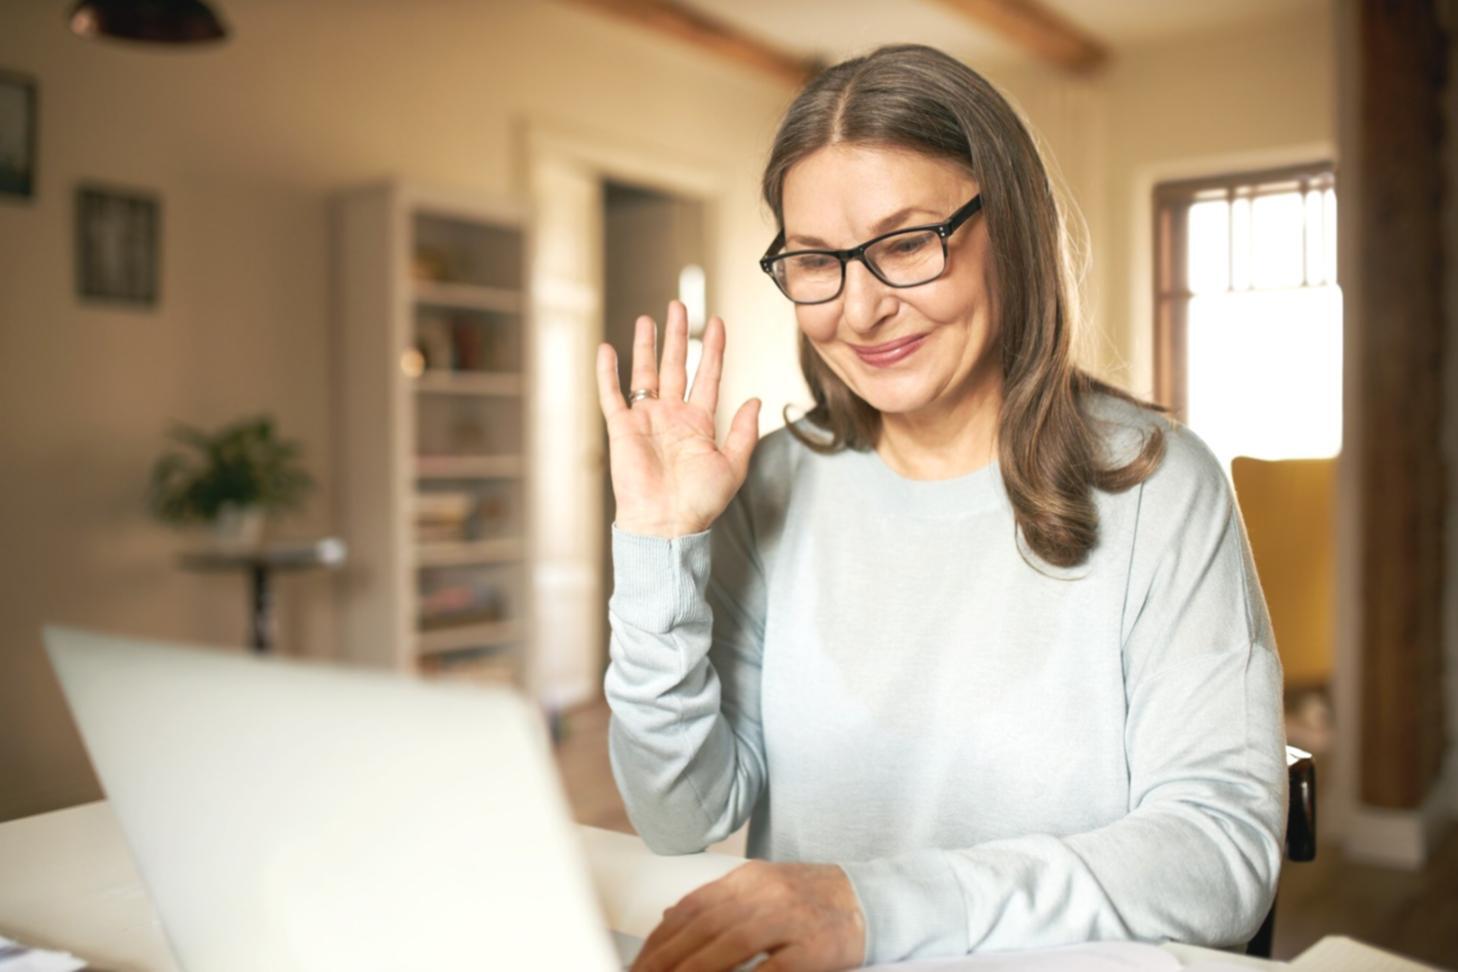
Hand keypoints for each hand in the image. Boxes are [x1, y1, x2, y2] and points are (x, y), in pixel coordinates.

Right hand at [597, 300, 760, 538]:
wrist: (666, 524)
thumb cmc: (700, 502)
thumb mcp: (733, 465)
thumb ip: (744, 431)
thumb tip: (756, 399)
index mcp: (700, 423)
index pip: (708, 376)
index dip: (714, 349)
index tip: (718, 323)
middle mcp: (673, 416)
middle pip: (676, 365)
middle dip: (678, 335)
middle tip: (679, 305)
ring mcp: (647, 420)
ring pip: (646, 373)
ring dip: (647, 346)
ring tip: (648, 318)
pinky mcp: (622, 429)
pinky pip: (613, 395)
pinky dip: (609, 373)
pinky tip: (608, 349)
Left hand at [630, 860, 865, 971]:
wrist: (871, 900)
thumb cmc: (811, 901)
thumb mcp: (761, 890)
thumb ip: (717, 903)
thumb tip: (668, 920)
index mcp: (748, 878)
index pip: (691, 908)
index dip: (660, 939)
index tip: (639, 964)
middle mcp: (765, 893)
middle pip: (703, 926)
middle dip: (666, 959)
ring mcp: (790, 918)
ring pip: (730, 945)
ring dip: (694, 970)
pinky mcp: (813, 948)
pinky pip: (771, 969)